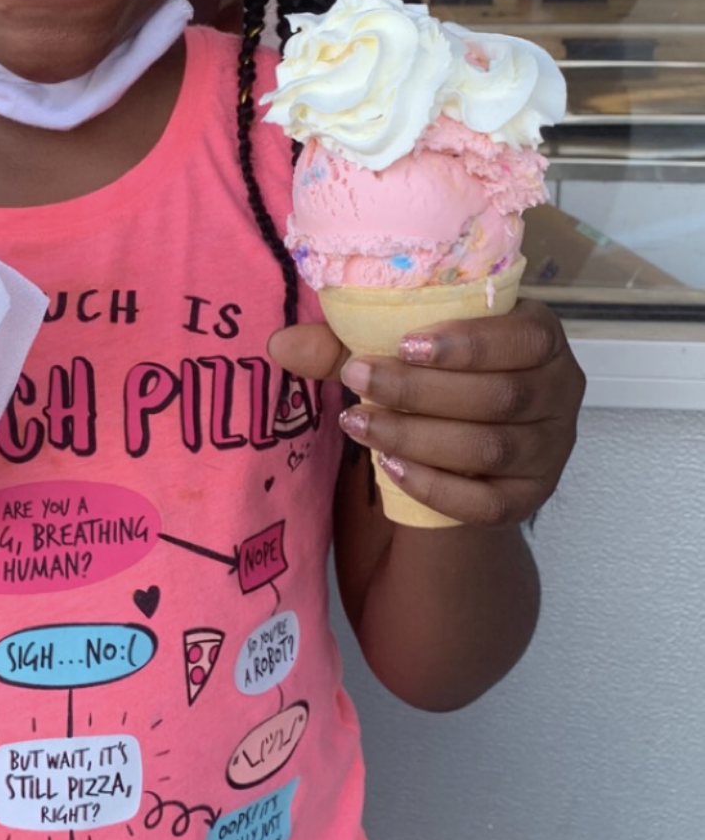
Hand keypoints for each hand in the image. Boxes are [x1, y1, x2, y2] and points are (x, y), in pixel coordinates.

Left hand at [271, 301, 584, 526]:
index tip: (401, 344)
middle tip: (357, 380)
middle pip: (499, 397)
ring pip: (489, 449)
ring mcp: (550, 450)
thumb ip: (346, 342)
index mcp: (541, 337)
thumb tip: (280, 343)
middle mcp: (560, 392)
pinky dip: (435, 487)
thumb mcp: (402, 350)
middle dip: (420, 391)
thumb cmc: (439, 375)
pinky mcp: (529, 499)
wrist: (466, 444)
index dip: (468, 343)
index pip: (524, 336)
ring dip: (417, 436)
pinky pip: (486, 502)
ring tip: (358, 424)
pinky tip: (390, 470)